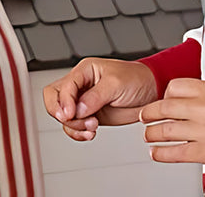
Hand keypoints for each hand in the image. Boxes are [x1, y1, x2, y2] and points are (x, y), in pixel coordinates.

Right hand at [43, 58, 157, 140]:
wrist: (150, 92)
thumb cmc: (135, 79)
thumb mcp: (116, 84)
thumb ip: (95, 96)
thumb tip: (78, 109)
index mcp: (84, 71)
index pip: (63, 86)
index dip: (64, 101)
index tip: (70, 114)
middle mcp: (81, 85)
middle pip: (54, 98)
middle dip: (60, 113)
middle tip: (73, 120)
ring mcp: (83, 101)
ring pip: (62, 116)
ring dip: (73, 126)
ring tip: (92, 127)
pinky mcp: (89, 115)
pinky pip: (73, 127)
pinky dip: (77, 133)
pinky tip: (90, 133)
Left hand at [140, 78, 204, 170]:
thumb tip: (184, 99)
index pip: (175, 87)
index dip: (164, 95)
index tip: (161, 101)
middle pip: (166, 107)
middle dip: (150, 113)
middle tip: (144, 117)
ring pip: (167, 130)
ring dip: (152, 134)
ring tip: (148, 136)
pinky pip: (176, 152)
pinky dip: (161, 153)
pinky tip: (156, 153)